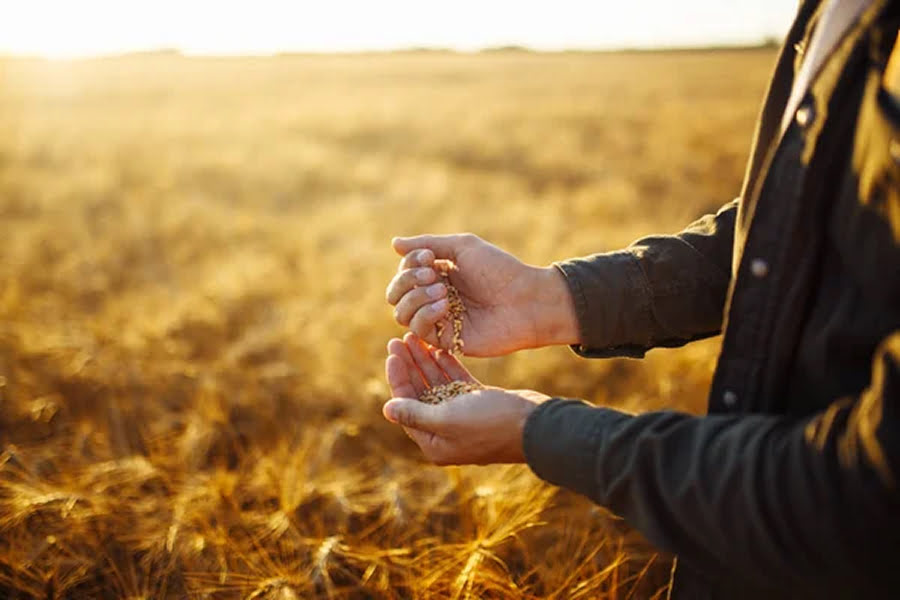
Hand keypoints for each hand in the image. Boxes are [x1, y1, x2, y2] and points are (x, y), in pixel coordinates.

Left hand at [383, 333, 548, 464]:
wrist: (536, 425)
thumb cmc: (491, 424)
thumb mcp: (448, 419)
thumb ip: (416, 413)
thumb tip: (386, 410)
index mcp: (434, 442)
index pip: (406, 406)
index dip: (398, 378)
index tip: (393, 353)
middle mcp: (446, 431)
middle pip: (420, 393)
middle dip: (409, 366)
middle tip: (399, 339)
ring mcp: (463, 416)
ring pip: (438, 384)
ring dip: (426, 362)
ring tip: (416, 338)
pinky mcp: (479, 403)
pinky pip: (457, 383)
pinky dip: (448, 366)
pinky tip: (439, 348)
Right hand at [385, 233, 578, 356]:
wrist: (527, 300)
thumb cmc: (500, 270)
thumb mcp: (464, 247)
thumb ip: (428, 244)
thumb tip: (394, 243)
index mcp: (439, 275)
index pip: (405, 271)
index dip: (410, 263)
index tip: (430, 257)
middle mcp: (435, 298)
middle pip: (396, 294)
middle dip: (407, 281)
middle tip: (433, 274)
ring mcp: (439, 320)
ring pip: (401, 313)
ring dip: (415, 298)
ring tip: (442, 291)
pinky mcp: (446, 340)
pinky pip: (418, 331)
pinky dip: (425, 315)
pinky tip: (444, 306)